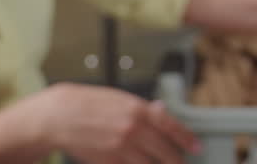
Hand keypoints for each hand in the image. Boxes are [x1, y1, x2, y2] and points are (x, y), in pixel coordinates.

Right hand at [24, 82, 200, 163]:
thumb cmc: (89, 104)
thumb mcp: (120, 99)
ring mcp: (120, 149)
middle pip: (165, 152)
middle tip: (182, 162)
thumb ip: (143, 109)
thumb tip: (162, 112)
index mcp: (138, 109)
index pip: (171, 126)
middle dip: (176, 160)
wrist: (59, 116)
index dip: (187, 139)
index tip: (196, 147)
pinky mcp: (108, 163)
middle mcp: (132, 130)